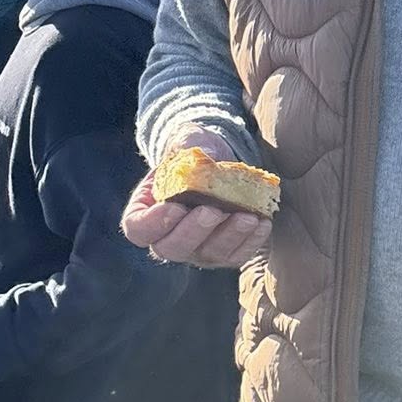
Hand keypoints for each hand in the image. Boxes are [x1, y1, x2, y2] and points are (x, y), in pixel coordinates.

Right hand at [121, 129, 273, 267]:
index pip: (139, 228)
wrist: (215, 167)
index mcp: (145, 214)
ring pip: (208, 255)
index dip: (154, 223)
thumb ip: (188, 149)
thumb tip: (208, 158)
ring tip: (247, 217)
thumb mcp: (185, 146)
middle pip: (172, 248)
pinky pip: (236, 255)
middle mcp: (167, 239)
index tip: (175, 207)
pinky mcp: (224, 254)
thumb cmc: (191, 158)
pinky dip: (250, 241)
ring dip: (229, 236)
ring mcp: (196, 251)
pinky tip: (262, 222)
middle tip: (213, 211)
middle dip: (194, 231)